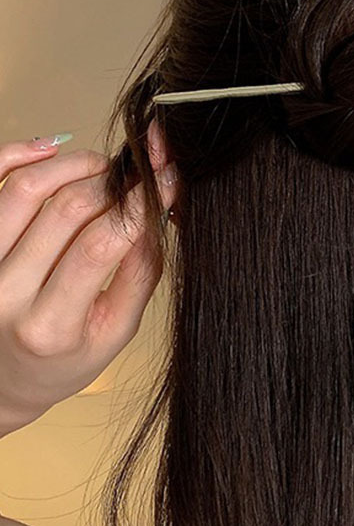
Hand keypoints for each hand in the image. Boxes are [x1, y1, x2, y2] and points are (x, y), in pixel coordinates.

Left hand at [0, 137, 176, 434]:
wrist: (6, 376)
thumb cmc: (64, 358)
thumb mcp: (116, 332)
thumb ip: (139, 274)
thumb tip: (157, 211)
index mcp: (51, 326)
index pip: (100, 245)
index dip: (139, 203)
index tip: (166, 176)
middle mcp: (4, 293)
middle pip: (66, 209)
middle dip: (113, 181)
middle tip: (140, 174)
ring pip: (24, 188)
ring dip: (74, 164)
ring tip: (103, 169)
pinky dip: (18, 154)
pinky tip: (50, 148)